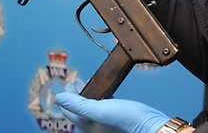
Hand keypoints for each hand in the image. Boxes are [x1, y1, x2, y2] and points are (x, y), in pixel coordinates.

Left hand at [55, 82, 169, 132]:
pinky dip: (98, 98)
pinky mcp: (115, 119)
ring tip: (87, 84)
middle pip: (79, 109)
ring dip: (86, 95)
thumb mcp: (100, 109)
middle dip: (75, 95)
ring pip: (90, 107)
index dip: (67, 95)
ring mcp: (104, 124)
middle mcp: (93, 126)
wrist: (148, 124)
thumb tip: (58, 98)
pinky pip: (102, 107)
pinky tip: (103, 93)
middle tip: (75, 82)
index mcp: (87, 126)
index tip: (68, 82)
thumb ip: (78, 104)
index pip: (70, 110)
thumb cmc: (126, 119)